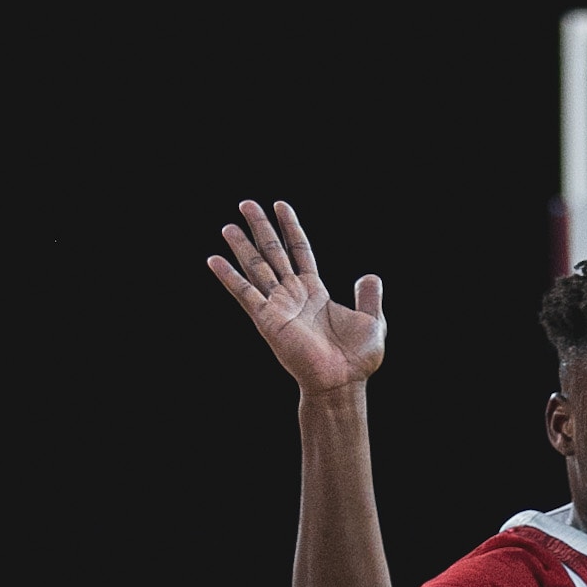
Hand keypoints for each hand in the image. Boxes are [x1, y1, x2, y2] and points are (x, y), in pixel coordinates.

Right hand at [208, 200, 385, 398]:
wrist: (342, 382)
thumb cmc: (357, 359)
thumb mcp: (372, 322)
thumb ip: (369, 297)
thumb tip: (370, 276)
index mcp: (315, 291)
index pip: (300, 250)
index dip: (290, 227)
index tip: (280, 205)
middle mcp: (293, 295)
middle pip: (273, 252)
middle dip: (261, 227)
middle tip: (247, 203)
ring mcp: (279, 306)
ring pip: (257, 267)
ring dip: (242, 246)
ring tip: (228, 226)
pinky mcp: (268, 320)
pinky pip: (245, 293)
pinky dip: (229, 276)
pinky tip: (214, 259)